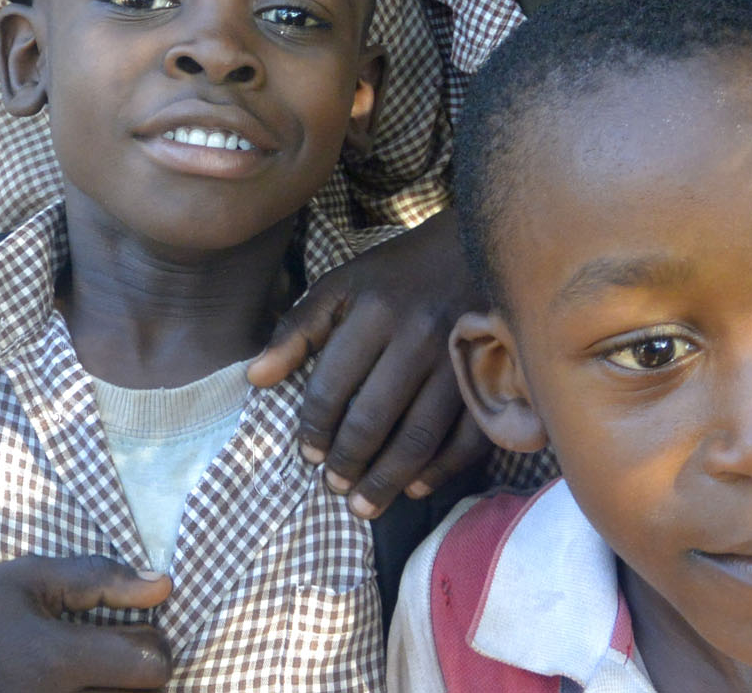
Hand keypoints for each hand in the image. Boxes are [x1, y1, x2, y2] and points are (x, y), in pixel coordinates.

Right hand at [0, 556, 171, 691]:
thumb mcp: (37, 575)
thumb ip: (103, 579)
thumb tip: (164, 585)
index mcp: (58, 662)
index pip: (151, 666)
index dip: (156, 638)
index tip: (132, 620)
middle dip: (142, 665)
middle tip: (117, 639)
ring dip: (122, 685)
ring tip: (97, 659)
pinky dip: (96, 692)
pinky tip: (78, 675)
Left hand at [246, 210, 488, 516]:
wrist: (479, 246)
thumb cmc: (399, 273)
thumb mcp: (342, 285)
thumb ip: (298, 329)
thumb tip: (256, 379)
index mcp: (375, 311)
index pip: (332, 386)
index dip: (314, 428)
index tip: (307, 454)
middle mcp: (418, 336)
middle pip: (374, 419)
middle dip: (348, 463)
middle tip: (333, 487)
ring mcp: (460, 359)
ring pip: (420, 437)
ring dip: (388, 479)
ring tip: (363, 505)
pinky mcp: (495, 375)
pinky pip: (470, 437)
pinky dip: (442, 470)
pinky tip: (415, 487)